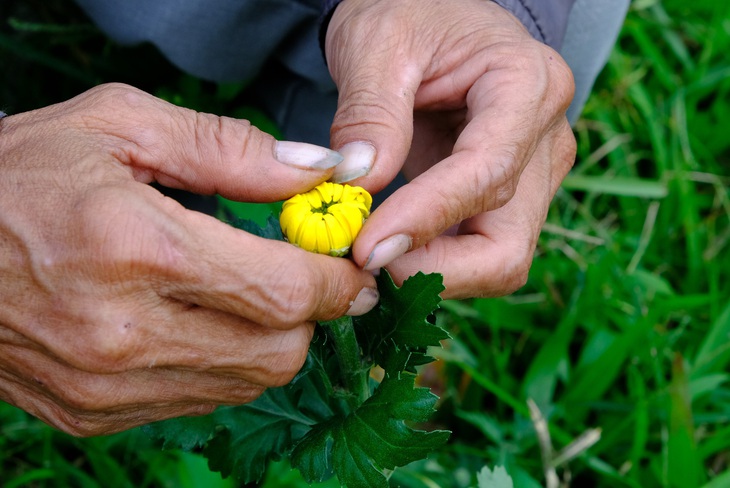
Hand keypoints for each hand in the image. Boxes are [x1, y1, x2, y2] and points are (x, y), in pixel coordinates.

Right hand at [0, 83, 377, 435]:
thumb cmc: (22, 173)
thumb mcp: (122, 127)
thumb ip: (231, 149)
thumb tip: (317, 170)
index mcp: (138, 248)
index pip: (283, 290)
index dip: (338, 282)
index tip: (354, 268)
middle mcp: (123, 332)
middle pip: (279, 351)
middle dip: (311, 315)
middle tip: (302, 276)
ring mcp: (104, 385)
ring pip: (246, 383)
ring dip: (271, 340)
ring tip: (248, 294)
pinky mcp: (91, 414)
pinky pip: (198, 402)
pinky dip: (223, 366)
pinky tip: (201, 323)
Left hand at [325, 0, 575, 298]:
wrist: (430, 14)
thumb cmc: (409, 13)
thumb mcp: (376, 44)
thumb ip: (371, 114)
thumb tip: (358, 186)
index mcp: (527, 85)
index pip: (486, 172)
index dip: (426, 219)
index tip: (365, 248)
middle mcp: (545, 139)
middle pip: (508, 245)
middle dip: (438, 269)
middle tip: (365, 264)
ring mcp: (534, 175)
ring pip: (499, 260)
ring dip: (434, 273)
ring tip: (370, 257)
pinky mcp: (510, 197)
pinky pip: (480, 252)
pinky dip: (435, 263)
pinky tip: (389, 249)